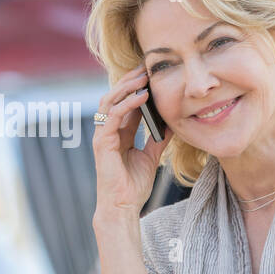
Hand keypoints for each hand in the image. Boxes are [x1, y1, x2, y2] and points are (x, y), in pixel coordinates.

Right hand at [92, 64, 174, 216]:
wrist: (123, 207)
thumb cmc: (134, 186)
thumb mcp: (151, 156)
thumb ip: (158, 138)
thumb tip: (172, 122)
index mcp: (118, 133)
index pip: (125, 102)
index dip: (136, 86)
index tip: (152, 73)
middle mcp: (108, 131)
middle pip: (115, 96)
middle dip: (130, 80)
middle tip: (147, 66)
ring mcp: (102, 135)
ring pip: (110, 101)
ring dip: (127, 86)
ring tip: (143, 75)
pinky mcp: (102, 142)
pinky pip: (113, 116)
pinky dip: (127, 103)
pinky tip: (142, 95)